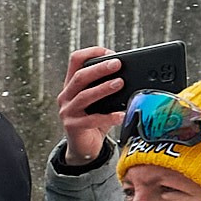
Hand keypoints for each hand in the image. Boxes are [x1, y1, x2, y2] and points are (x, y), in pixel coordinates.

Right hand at [58, 44, 123, 167]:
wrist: (84, 148)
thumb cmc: (95, 120)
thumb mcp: (100, 100)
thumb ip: (108, 87)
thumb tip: (133, 73)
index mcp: (72, 85)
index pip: (75, 60)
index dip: (92, 52)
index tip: (109, 52)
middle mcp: (66, 96)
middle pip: (80, 76)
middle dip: (100, 68)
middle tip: (118, 64)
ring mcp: (67, 111)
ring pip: (84, 96)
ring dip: (103, 88)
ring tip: (120, 83)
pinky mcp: (73, 126)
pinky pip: (92, 119)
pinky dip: (109, 116)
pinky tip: (121, 115)